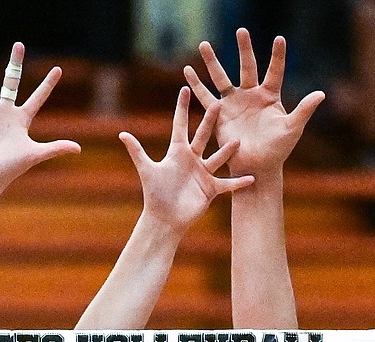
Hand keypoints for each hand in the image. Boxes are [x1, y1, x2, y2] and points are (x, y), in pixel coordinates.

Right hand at [0, 42, 79, 190]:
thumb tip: (79, 149)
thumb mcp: (35, 154)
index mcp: (22, 119)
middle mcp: (6, 112)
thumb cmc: (11, 168)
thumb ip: (56, 148)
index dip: (48, 84)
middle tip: (19, 45)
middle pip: (12, 82)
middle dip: (15, 64)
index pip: (38, 97)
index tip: (58, 69)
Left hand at [120, 87, 253, 231]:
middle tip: (218, 103)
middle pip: (202, 135)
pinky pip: (227, 184)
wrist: (164, 219)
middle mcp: (192, 159)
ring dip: (228, 150)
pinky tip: (252, 178)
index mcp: (176, 152)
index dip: (182, 107)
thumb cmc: (154, 195)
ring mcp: (203, 173)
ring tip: (238, 140)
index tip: (185, 88)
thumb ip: (137, 151)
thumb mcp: (147, 170)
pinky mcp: (211, 189)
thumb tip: (122, 133)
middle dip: (209, 120)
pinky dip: (239, 182)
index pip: (180, 125)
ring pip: (218, 157)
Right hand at [183, 29, 323, 175]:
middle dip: (244, 49)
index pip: (275, 71)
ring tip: (204, 45)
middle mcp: (251, 95)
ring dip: (212, 62)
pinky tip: (188, 72)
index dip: (277, 56)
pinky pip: (205, 96)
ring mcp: (234, 103)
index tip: (279, 39)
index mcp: (270, 96)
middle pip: (247, 67)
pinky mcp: (219, 114)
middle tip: (241, 31)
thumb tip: (321, 94)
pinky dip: (196, 85)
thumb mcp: (292, 129)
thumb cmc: (278, 150)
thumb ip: (304, 110)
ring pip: (222, 77)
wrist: (257, 167)